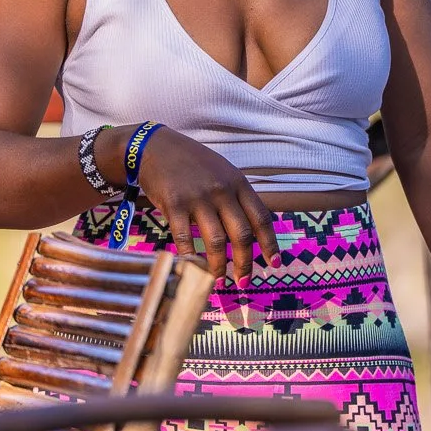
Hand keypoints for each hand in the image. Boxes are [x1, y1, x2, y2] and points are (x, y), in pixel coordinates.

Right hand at [121, 126, 280, 285]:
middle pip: (242, 234)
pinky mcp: (174, 205)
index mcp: (238, 183)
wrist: (155, 147)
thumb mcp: (223, 172)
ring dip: (219, 266)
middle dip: (246, 263)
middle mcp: (222, 191)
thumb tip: (254, 228)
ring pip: (216, 241)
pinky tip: (193, 268)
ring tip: (220, 280)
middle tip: (245, 282)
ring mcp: (198, 198)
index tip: (275, 264)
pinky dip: (190, 257)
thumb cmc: (192, 162)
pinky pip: (185, 238)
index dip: (270, 244)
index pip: (261, 218)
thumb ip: (237, 196)